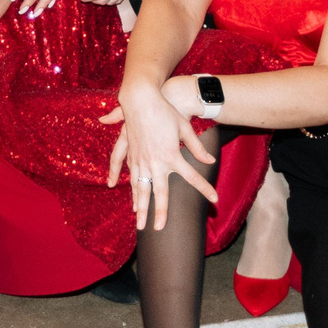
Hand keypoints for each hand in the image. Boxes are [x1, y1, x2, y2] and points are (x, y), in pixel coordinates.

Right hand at [101, 79, 218, 229]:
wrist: (142, 98)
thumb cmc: (166, 111)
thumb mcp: (185, 128)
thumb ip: (197, 147)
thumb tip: (209, 161)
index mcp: (172, 156)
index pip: (192, 177)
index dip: (205, 189)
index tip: (215, 201)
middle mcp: (155, 161)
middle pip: (157, 193)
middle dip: (158, 213)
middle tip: (156, 229)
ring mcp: (140, 158)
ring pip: (139, 186)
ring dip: (138, 204)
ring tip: (137, 220)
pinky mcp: (130, 150)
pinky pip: (123, 168)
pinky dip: (116, 176)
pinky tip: (111, 185)